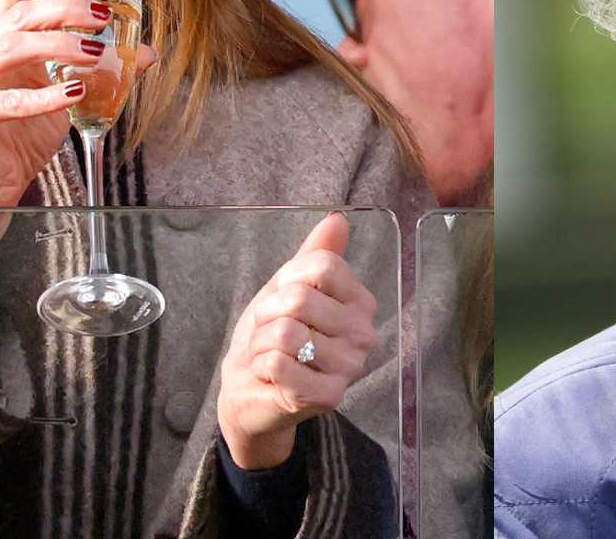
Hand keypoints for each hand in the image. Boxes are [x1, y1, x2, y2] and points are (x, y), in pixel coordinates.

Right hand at [0, 0, 156, 282]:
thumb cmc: (22, 136)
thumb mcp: (67, 94)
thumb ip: (101, 70)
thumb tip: (148, 52)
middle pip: (18, 15)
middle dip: (65, 9)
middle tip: (103, 17)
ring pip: (9, 48)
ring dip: (58, 45)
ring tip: (95, 52)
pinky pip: (7, 101)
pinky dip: (45, 96)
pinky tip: (74, 93)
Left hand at [218, 213, 378, 468]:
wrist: (251, 388)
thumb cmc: (272, 335)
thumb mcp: (288, 287)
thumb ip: (315, 254)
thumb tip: (338, 219)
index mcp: (360, 302)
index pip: (322, 266)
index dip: (287, 278)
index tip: (281, 297)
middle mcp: (364, 334)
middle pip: (301, 299)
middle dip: (267, 313)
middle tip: (268, 331)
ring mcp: (349, 368)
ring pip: (286, 333)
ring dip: (262, 343)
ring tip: (269, 353)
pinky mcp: (328, 397)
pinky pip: (279, 364)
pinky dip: (261, 366)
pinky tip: (270, 375)